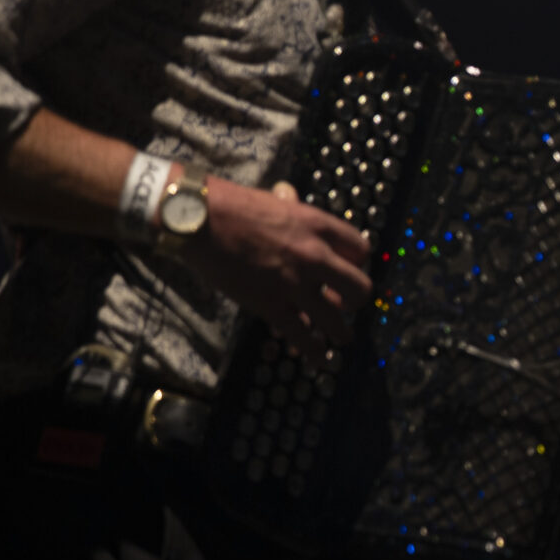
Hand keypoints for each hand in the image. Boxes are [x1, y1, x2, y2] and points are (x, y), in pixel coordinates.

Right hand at [183, 170, 373, 362]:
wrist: (198, 219)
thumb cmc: (233, 204)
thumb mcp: (277, 200)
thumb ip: (294, 209)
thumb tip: (292, 200)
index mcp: (319, 226)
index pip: (360, 249)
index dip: (356, 263)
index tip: (346, 269)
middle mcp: (315, 255)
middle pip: (360, 287)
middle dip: (356, 300)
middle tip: (346, 304)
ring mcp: (295, 283)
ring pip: (335, 319)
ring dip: (341, 332)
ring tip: (342, 338)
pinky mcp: (271, 305)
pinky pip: (302, 335)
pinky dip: (314, 351)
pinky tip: (319, 359)